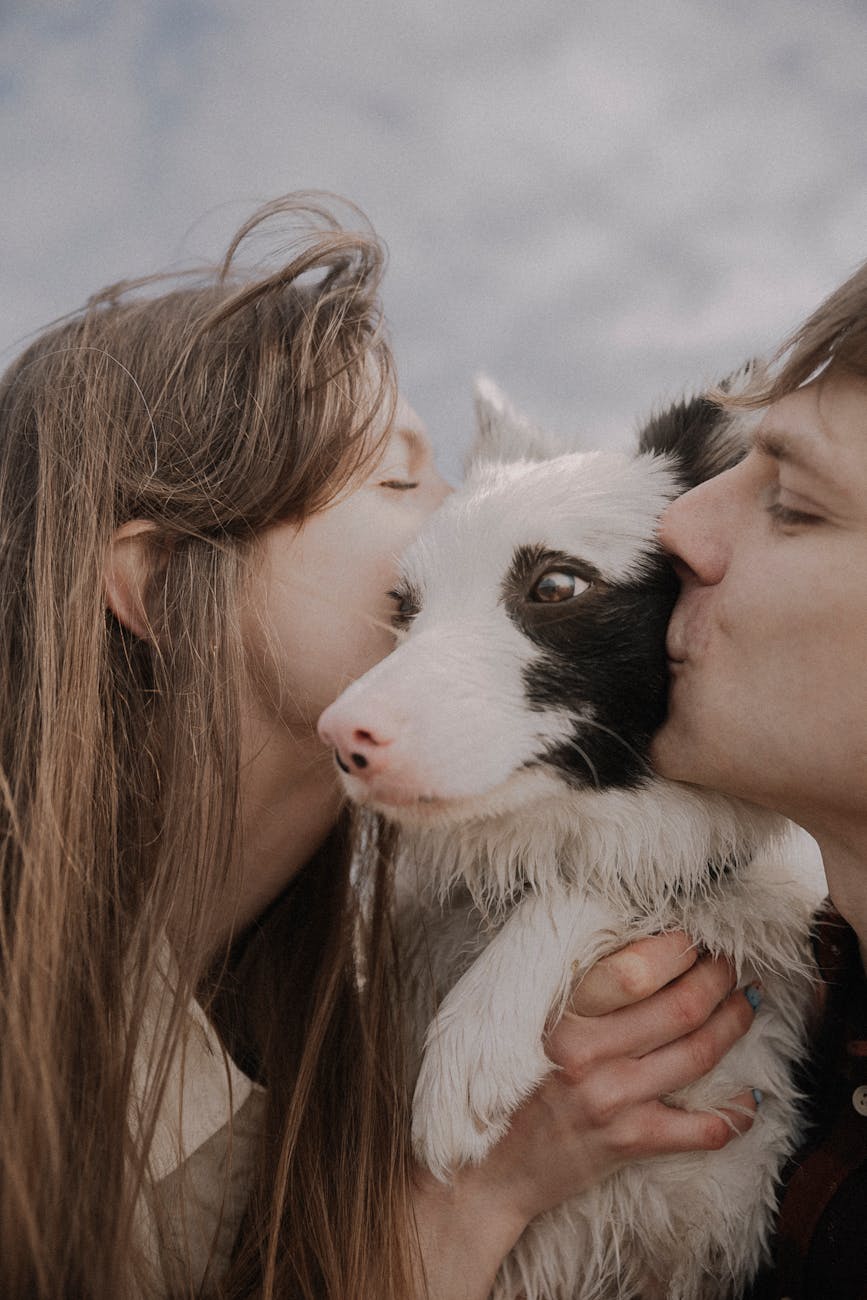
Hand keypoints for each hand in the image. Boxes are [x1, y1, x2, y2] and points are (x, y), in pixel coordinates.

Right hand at [411, 933, 758, 1298]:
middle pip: (680, 1007)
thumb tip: (634, 943)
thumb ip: (574, 988)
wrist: (489, 1170)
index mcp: (562, 1016)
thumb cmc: (509, 1084)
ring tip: (747, 1004)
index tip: (695, 938)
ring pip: (698, 1054)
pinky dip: (736, 1114)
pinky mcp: (630, 1143)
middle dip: (718, 979)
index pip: (635, 970)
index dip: (678, 950)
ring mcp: (614, 1101)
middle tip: (731, 965)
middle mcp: (590, 1055)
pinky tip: (751, 1098)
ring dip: (735, 1024)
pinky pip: (702, 1129)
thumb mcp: (528, 1022)